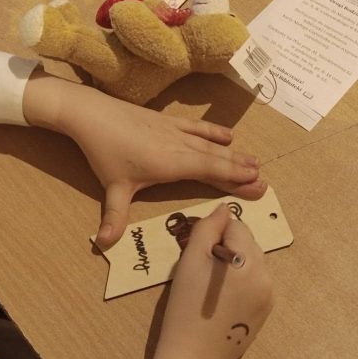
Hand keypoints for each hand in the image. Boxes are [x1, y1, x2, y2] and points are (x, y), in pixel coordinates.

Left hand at [21, 73, 266, 247]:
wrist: (92, 113)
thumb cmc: (104, 152)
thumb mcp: (112, 187)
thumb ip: (114, 217)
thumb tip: (104, 245)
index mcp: (171, 164)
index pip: (210, 172)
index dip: (234, 179)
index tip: (257, 184)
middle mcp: (179, 146)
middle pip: (216, 159)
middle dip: (241, 170)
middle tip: (265, 180)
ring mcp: (174, 131)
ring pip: (209, 144)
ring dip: (233, 153)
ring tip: (255, 161)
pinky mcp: (166, 120)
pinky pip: (196, 127)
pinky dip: (213, 131)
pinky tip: (227, 134)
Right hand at [140, 203, 272, 358]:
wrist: (192, 357)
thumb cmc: (186, 306)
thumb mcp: (191, 260)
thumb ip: (208, 228)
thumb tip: (224, 210)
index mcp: (249, 261)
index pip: (236, 226)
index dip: (214, 233)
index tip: (197, 252)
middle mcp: (266, 277)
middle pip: (248, 242)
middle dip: (227, 246)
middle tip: (202, 267)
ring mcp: (268, 297)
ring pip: (252, 262)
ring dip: (235, 262)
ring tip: (211, 284)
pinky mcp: (265, 313)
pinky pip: (255, 282)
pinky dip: (240, 281)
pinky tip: (221, 298)